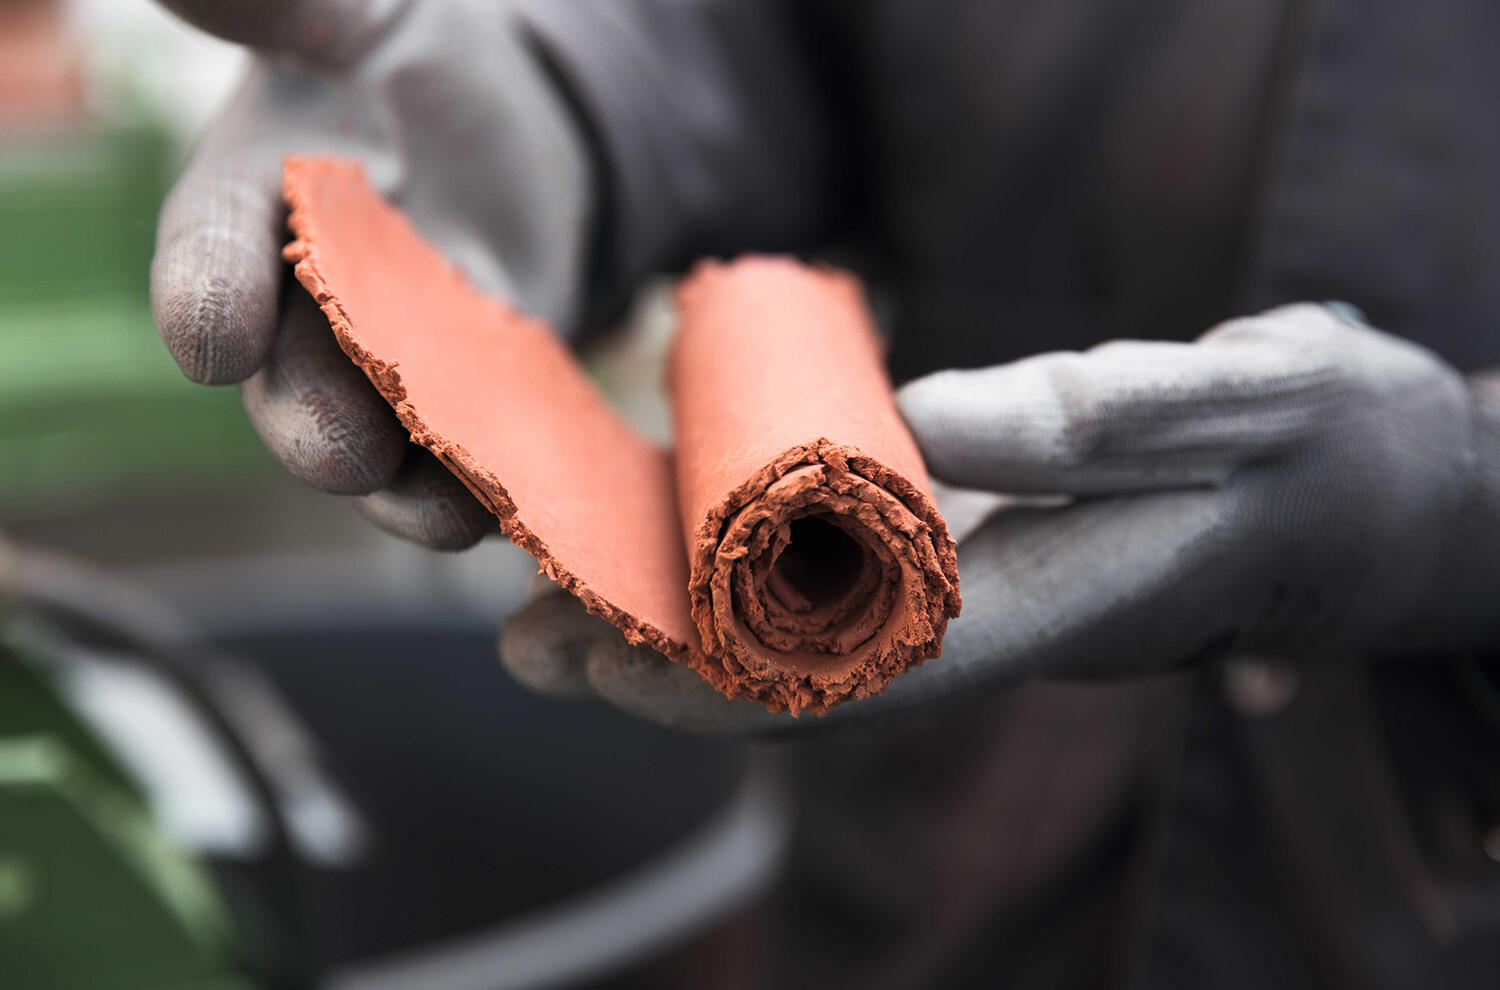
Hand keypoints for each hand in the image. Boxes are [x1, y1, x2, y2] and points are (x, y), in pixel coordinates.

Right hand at [151, 0, 593, 548]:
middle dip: (317, 423)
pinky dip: (506, 486)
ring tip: (453, 511)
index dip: (206, 295)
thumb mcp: (353, 16)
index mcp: (247, 210)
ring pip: (389, 449)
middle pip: (294, 385)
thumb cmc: (395, 64)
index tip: (211, 336)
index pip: (210, 255)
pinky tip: (541, 504)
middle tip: (344, 452)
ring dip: (417, 488)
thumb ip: (286, 8)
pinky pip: (479, 459)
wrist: (489, 135)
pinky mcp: (473, 402)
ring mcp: (388, 372)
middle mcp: (303, 314)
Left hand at [500, 304, 1482, 733]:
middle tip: (527, 635)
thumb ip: (1087, 423)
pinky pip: (837, 588)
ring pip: (803, 639)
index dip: (709, 681)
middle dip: (661, 666)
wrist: (1362, 491)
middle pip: (795, 678)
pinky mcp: (974, 561)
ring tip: (554, 605)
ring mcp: (980, 604)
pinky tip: (672, 539)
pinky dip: (742, 574)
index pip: (845, 682)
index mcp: (1042, 613)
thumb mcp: (1222, 411)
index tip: (594, 657)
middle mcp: (993, 630)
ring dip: (683, 628)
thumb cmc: (1309, 449)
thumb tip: (935, 421)